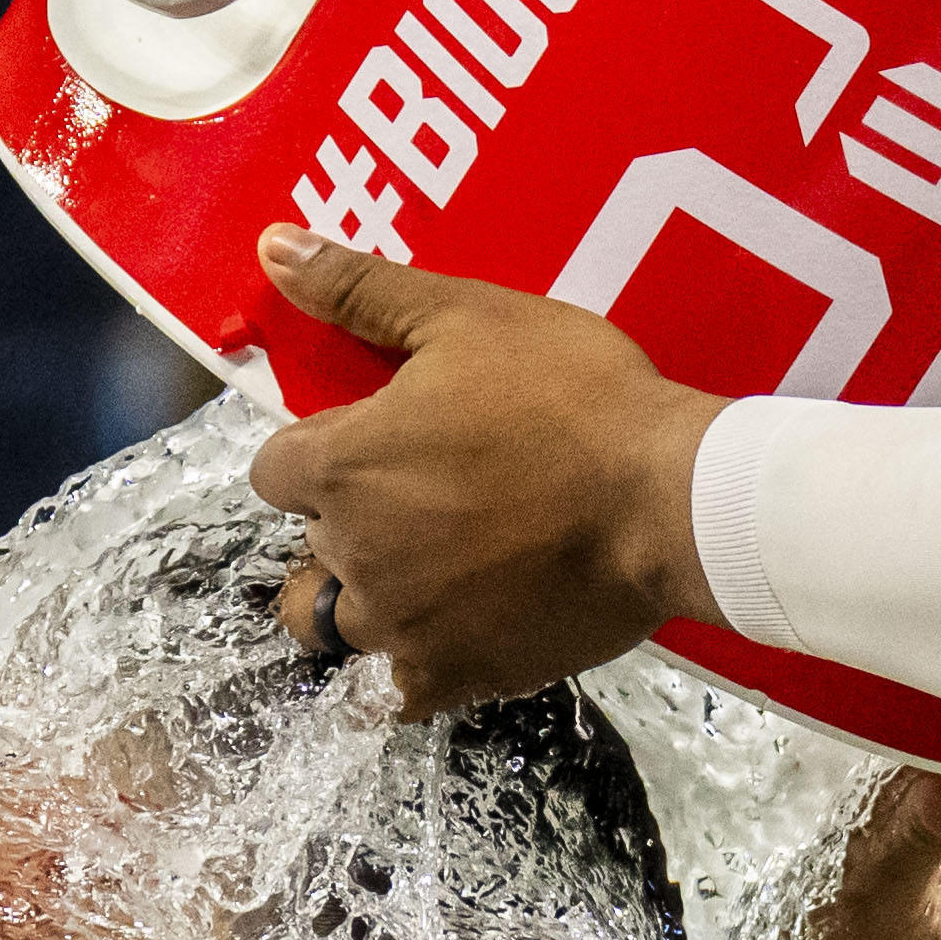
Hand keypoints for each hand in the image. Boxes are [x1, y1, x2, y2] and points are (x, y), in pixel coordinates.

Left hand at [241, 234, 721, 714]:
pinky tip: (447, 635)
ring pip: (338, 623)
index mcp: (340, 466)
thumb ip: (359, 290)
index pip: (275, 472)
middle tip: (435, 494)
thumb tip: (270, 246)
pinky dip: (407, 668)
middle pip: (312, 544)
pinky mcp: (455, 676)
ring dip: (366, 596)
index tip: (383, 443)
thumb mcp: (467, 317)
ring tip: (432, 568)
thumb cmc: (571, 397)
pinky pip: (393, 693)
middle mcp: (352, 554)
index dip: (322, 454)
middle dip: (352, 520)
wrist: (671, 499)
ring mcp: (400, 625)